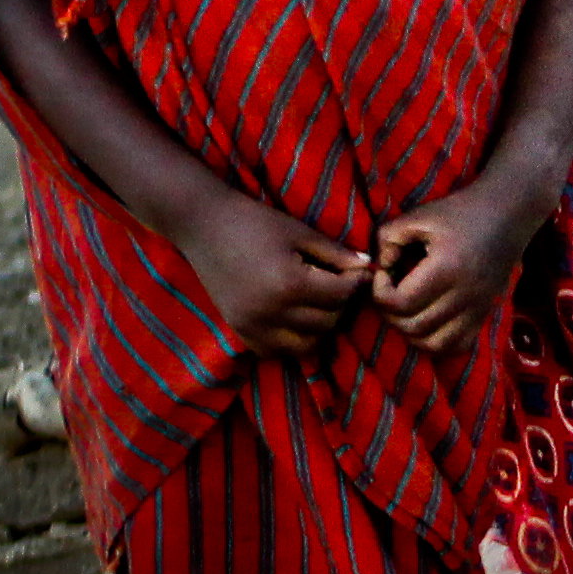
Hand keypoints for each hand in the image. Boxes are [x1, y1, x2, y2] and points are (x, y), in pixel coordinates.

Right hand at [179, 191, 373, 358]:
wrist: (205, 226)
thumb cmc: (256, 222)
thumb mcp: (301, 233)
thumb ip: (336, 254)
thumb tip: (368, 267)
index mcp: (289, 285)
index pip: (340, 296)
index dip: (355, 283)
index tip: (358, 271)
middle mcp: (270, 313)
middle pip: (327, 323)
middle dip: (340, 305)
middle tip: (340, 285)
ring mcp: (251, 326)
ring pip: (305, 345)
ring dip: (319, 327)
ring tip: (319, 302)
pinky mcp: (238, 331)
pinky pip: (275, 351)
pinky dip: (292, 340)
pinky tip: (295, 318)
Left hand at [369, 171, 553, 357]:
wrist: (508, 213)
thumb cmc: (459, 212)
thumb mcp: (417, 216)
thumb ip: (387, 239)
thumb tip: (378, 269)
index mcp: (447, 268)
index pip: (400, 303)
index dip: (380, 292)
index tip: (384, 273)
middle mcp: (466, 294)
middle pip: (413, 326)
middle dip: (391, 312)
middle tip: (391, 290)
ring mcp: (478, 308)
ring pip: (432, 344)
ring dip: (410, 331)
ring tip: (407, 307)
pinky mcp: (485, 314)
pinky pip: (456, 346)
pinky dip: (436, 342)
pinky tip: (429, 321)